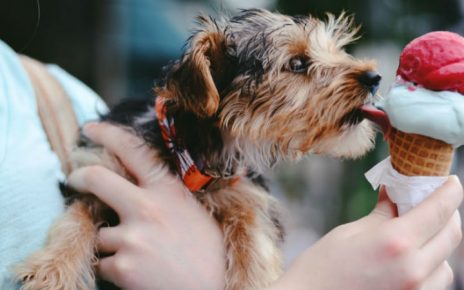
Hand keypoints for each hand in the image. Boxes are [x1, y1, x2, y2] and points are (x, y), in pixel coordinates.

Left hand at [68, 123, 225, 289]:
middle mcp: (147, 207)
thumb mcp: (194, 211)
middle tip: (74, 179)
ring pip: (100, 232)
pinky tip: (138, 272)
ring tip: (140, 254)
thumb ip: (166, 195)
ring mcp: (133, 237)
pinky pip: (103, 263)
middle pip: (97, 179)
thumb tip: (138, 186)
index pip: (133, 150)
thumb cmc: (209, 251)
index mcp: (168, 190)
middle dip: (79, 177)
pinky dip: (114, 268)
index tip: (90, 129)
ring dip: (112, 243)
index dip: (107, 134)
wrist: (215, 288)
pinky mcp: (123, 266)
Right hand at [268, 177, 462, 289]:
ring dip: (440, 244)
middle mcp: (413, 270)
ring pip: (447, 264)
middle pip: (451, 235)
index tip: (451, 181)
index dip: (450, 191)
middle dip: (448, 214)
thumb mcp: (349, 233)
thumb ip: (381, 214)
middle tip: (435, 202)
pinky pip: (434, 283)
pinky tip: (411, 259)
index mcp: (395, 243)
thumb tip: (395, 194)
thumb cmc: (320, 268)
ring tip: (419, 234)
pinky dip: (431, 267)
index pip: (438, 210)